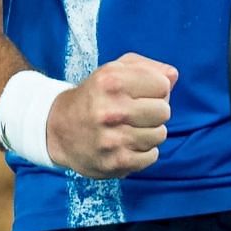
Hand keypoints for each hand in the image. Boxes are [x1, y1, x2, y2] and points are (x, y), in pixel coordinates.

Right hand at [45, 52, 176, 178]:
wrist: (57, 128)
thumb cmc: (96, 95)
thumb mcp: (115, 70)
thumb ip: (148, 67)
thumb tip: (173, 76)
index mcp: (111, 82)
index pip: (163, 85)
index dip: (156, 89)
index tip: (140, 93)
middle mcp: (110, 111)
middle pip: (164, 111)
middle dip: (154, 111)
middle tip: (135, 113)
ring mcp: (112, 139)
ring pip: (160, 134)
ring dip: (149, 132)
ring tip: (130, 129)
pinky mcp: (114, 162)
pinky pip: (151, 157)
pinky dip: (144, 152)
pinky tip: (127, 145)